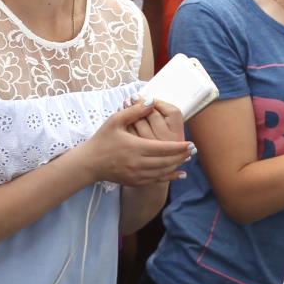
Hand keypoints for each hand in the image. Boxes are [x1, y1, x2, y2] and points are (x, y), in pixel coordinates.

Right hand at [78, 102, 193, 185]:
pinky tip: (179, 174)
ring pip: (163, 171)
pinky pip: (157, 180)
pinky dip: (170, 177)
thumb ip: (134, 111)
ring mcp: (137, 174)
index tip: (190, 144)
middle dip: (181, 156)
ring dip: (177, 165)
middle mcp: (139, 163)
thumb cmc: (102, 139)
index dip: (179, 147)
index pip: (163, 148)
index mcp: (136, 147)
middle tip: (193, 150)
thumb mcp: (115, 120)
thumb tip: (151, 101)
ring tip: (187, 159)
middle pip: (166, 161)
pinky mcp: (135, 181)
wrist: (90, 163)